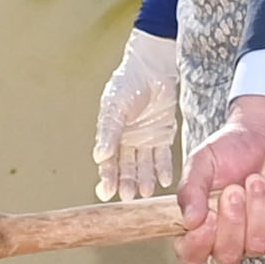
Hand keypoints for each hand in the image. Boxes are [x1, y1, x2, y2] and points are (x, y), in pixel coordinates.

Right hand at [93, 30, 182, 199]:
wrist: (153, 67)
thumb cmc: (128, 83)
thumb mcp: (115, 107)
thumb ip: (109, 132)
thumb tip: (99, 156)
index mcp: (111, 134)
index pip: (108, 161)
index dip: (107, 176)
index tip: (106, 192)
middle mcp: (127, 140)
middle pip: (125, 167)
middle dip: (126, 182)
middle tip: (127, 196)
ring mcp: (145, 139)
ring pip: (143, 165)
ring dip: (144, 179)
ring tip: (145, 192)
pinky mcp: (163, 135)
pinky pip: (162, 156)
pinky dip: (162, 168)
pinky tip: (164, 181)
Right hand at [177, 96, 264, 263]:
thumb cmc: (232, 150)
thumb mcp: (201, 163)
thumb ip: (190, 190)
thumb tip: (188, 220)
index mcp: (200, 225)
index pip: (191, 255)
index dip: (198, 244)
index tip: (207, 217)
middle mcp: (228, 237)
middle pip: (227, 254)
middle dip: (233, 220)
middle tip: (234, 190)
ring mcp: (257, 238)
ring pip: (258, 245)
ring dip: (258, 209)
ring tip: (257, 181)